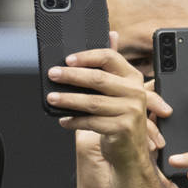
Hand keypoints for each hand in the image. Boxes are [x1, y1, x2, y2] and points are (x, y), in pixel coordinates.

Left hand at [46, 33, 162, 173]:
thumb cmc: (119, 119)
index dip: (87, 56)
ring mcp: (131, 111)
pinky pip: (91, 122)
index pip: (109, 58)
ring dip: (68, 99)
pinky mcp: (122, 128)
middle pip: (98, 78)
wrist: (131, 152)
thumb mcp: (117, 92)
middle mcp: (135, 92)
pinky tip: (63, 120)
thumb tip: (110, 35)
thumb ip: (110, 68)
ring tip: (52, 98)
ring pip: (92, 102)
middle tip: (53, 74)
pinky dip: (74, 121)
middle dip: (71, 76)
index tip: (67, 59)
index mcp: (133, 78)